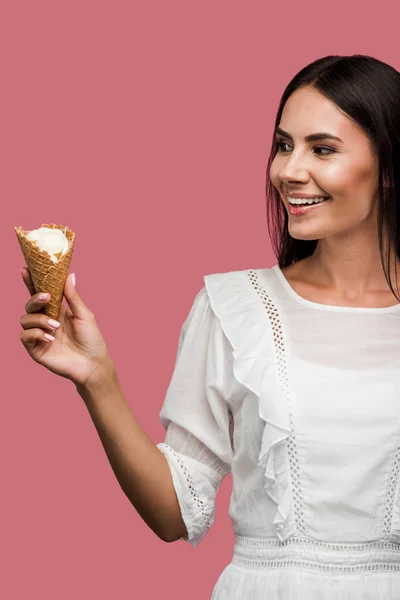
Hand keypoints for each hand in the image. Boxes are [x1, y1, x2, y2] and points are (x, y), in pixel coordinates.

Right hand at [19, 268, 113, 387]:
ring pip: (25, 319)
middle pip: (29, 304)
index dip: (31, 281)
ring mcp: (39, 335)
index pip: (41, 294)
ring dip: (39, 319)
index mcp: (57, 310)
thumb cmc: (92, 339)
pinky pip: (25, 336)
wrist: (93, 364)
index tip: (25, 269)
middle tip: (45, 297)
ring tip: (55, 326)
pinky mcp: (36, 349)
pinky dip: (36, 334)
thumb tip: (69, 274)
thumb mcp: (84, 314)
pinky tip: (50, 338)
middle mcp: (46, 321)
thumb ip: (73, 296)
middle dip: (34, 298)